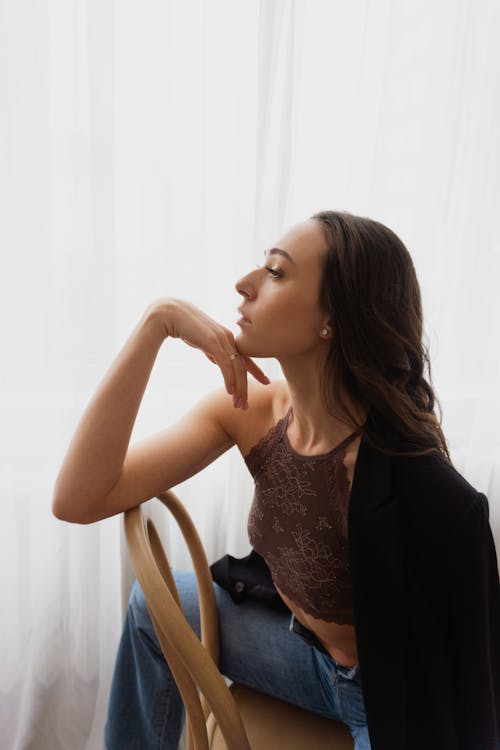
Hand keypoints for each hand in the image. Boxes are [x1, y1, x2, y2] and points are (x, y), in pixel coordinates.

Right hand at [149, 298, 269, 408]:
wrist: (170, 313)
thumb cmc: (184, 326)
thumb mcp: (203, 340)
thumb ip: (212, 350)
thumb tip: (217, 360)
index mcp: (227, 337)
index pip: (245, 357)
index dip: (255, 371)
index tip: (264, 382)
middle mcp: (228, 338)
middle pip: (242, 366)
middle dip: (245, 388)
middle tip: (246, 406)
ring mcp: (222, 339)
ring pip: (236, 368)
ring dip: (238, 388)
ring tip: (238, 404)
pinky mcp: (213, 342)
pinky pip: (225, 364)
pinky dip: (229, 379)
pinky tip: (230, 391)